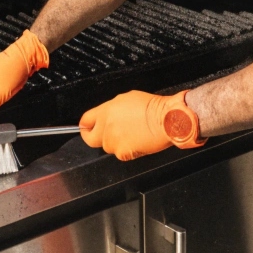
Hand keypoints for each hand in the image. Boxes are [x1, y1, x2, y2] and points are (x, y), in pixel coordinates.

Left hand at [80, 90, 204, 160]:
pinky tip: (136, 140)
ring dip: (115, 142)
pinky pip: (120, 153)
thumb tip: (105, 115)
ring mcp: (114, 141)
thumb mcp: (127, 99)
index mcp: (106, 111)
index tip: (85, 128)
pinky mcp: (123, 153)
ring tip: (130, 134)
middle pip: (90, 138)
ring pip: (107, 146)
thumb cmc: (152, 107)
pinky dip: (127, 150)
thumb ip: (111, 109)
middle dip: (94, 137)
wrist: (166, 119)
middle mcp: (107, 127)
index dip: (85, 125)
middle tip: (101, 136)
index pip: (85, 121)